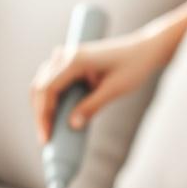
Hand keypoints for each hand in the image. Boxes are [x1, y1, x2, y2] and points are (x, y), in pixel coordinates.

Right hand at [30, 32, 168, 142]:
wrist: (146, 48)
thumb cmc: (135, 65)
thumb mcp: (115, 89)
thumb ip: (92, 107)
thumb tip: (72, 125)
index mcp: (74, 60)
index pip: (47, 89)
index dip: (43, 116)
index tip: (47, 138)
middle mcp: (67, 55)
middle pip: (40, 86)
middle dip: (40, 114)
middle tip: (47, 139)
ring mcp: (68, 55)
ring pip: (44, 82)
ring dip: (43, 106)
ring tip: (50, 130)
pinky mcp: (73, 60)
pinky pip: (54, 79)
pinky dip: (52, 98)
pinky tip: (56, 115)